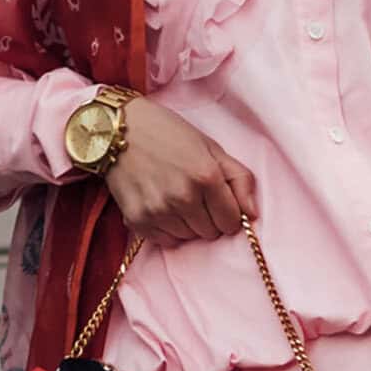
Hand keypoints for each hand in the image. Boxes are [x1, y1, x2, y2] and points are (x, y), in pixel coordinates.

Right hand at [104, 99, 259, 244]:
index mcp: (206, 176)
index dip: (229, 213)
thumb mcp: (211, 147)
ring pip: (188, 237)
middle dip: (208, 218)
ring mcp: (158, 211)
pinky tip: (160, 205)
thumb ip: (239, 178)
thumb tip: (252, 214)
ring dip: (187, 223)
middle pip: (210, 233)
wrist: (117, 129)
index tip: (219, 202)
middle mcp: (183, 197)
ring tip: (174, 196)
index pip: (232, 222)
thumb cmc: (168, 134)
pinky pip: (165, 241)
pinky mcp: (137, 220)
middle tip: (195, 196)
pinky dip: (166, 228)